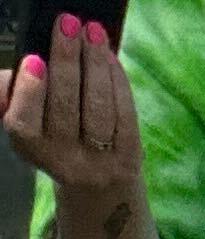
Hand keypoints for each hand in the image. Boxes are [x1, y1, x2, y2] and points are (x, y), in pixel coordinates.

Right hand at [5, 16, 147, 217]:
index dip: (30, 92)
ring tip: (94, 31)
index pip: (25, 123)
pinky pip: (124, 116)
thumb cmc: (54, 134)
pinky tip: (109, 56)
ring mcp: (98, 164)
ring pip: (98, 108)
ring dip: (96, 63)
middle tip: (69, 24)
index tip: (35, 60)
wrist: (96, 184)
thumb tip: (19, 68)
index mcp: (30, 147)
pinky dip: (117, 81)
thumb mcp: (29, 119)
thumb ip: (14, 93)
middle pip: (65, 106)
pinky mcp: (128, 160)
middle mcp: (63, 161)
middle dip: (67, 60)